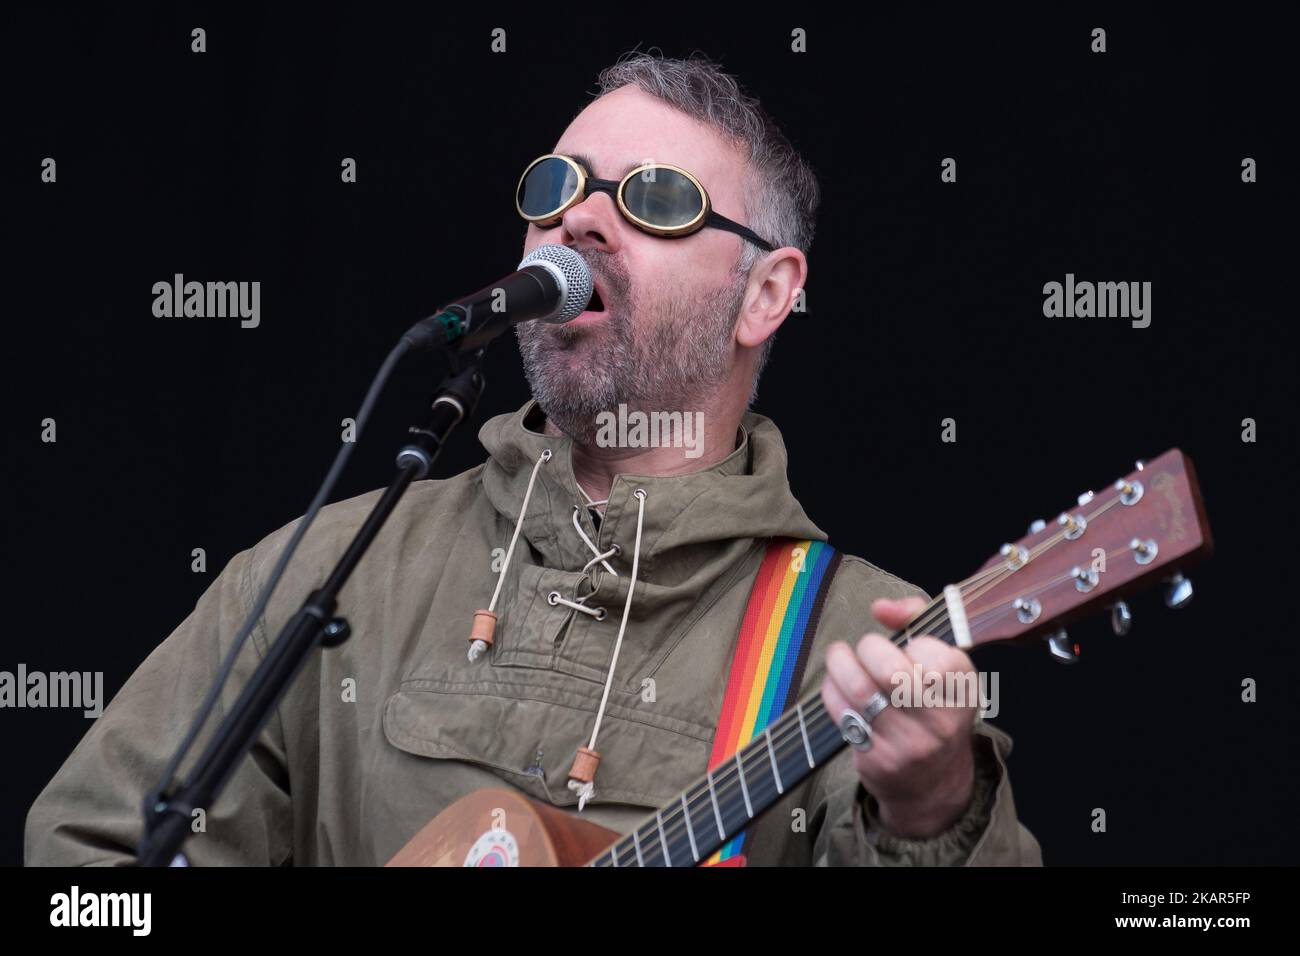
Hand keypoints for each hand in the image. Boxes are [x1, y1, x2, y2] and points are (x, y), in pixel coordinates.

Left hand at [819, 596, 977, 838]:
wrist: (934, 782)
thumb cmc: (933, 705)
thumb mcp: (942, 662)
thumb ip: (915, 619)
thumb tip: (881, 608)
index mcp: (963, 689)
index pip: (934, 653)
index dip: (911, 643)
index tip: (906, 648)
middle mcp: (941, 720)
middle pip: (890, 670)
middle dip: (868, 649)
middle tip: (864, 649)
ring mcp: (909, 744)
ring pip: (859, 689)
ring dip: (839, 663)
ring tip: (838, 656)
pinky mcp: (878, 760)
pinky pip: (842, 713)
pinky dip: (832, 691)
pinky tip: (838, 687)